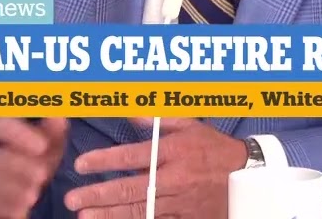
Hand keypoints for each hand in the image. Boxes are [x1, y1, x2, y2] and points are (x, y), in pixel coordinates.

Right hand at [0, 118, 68, 218]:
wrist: (6, 179)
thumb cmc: (28, 152)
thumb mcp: (43, 139)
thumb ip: (51, 129)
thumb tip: (59, 117)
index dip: (21, 135)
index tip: (43, 146)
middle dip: (21, 167)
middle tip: (43, 176)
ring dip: (14, 189)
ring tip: (35, 194)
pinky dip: (8, 207)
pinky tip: (24, 210)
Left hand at [63, 117, 245, 217]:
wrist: (249, 179)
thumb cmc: (215, 148)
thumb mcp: (191, 125)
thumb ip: (159, 119)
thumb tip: (130, 113)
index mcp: (174, 152)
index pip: (133, 156)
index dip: (105, 160)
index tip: (81, 164)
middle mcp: (175, 178)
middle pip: (131, 189)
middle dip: (99, 194)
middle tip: (72, 198)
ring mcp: (180, 202)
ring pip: (141, 211)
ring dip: (110, 215)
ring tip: (85, 216)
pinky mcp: (186, 218)